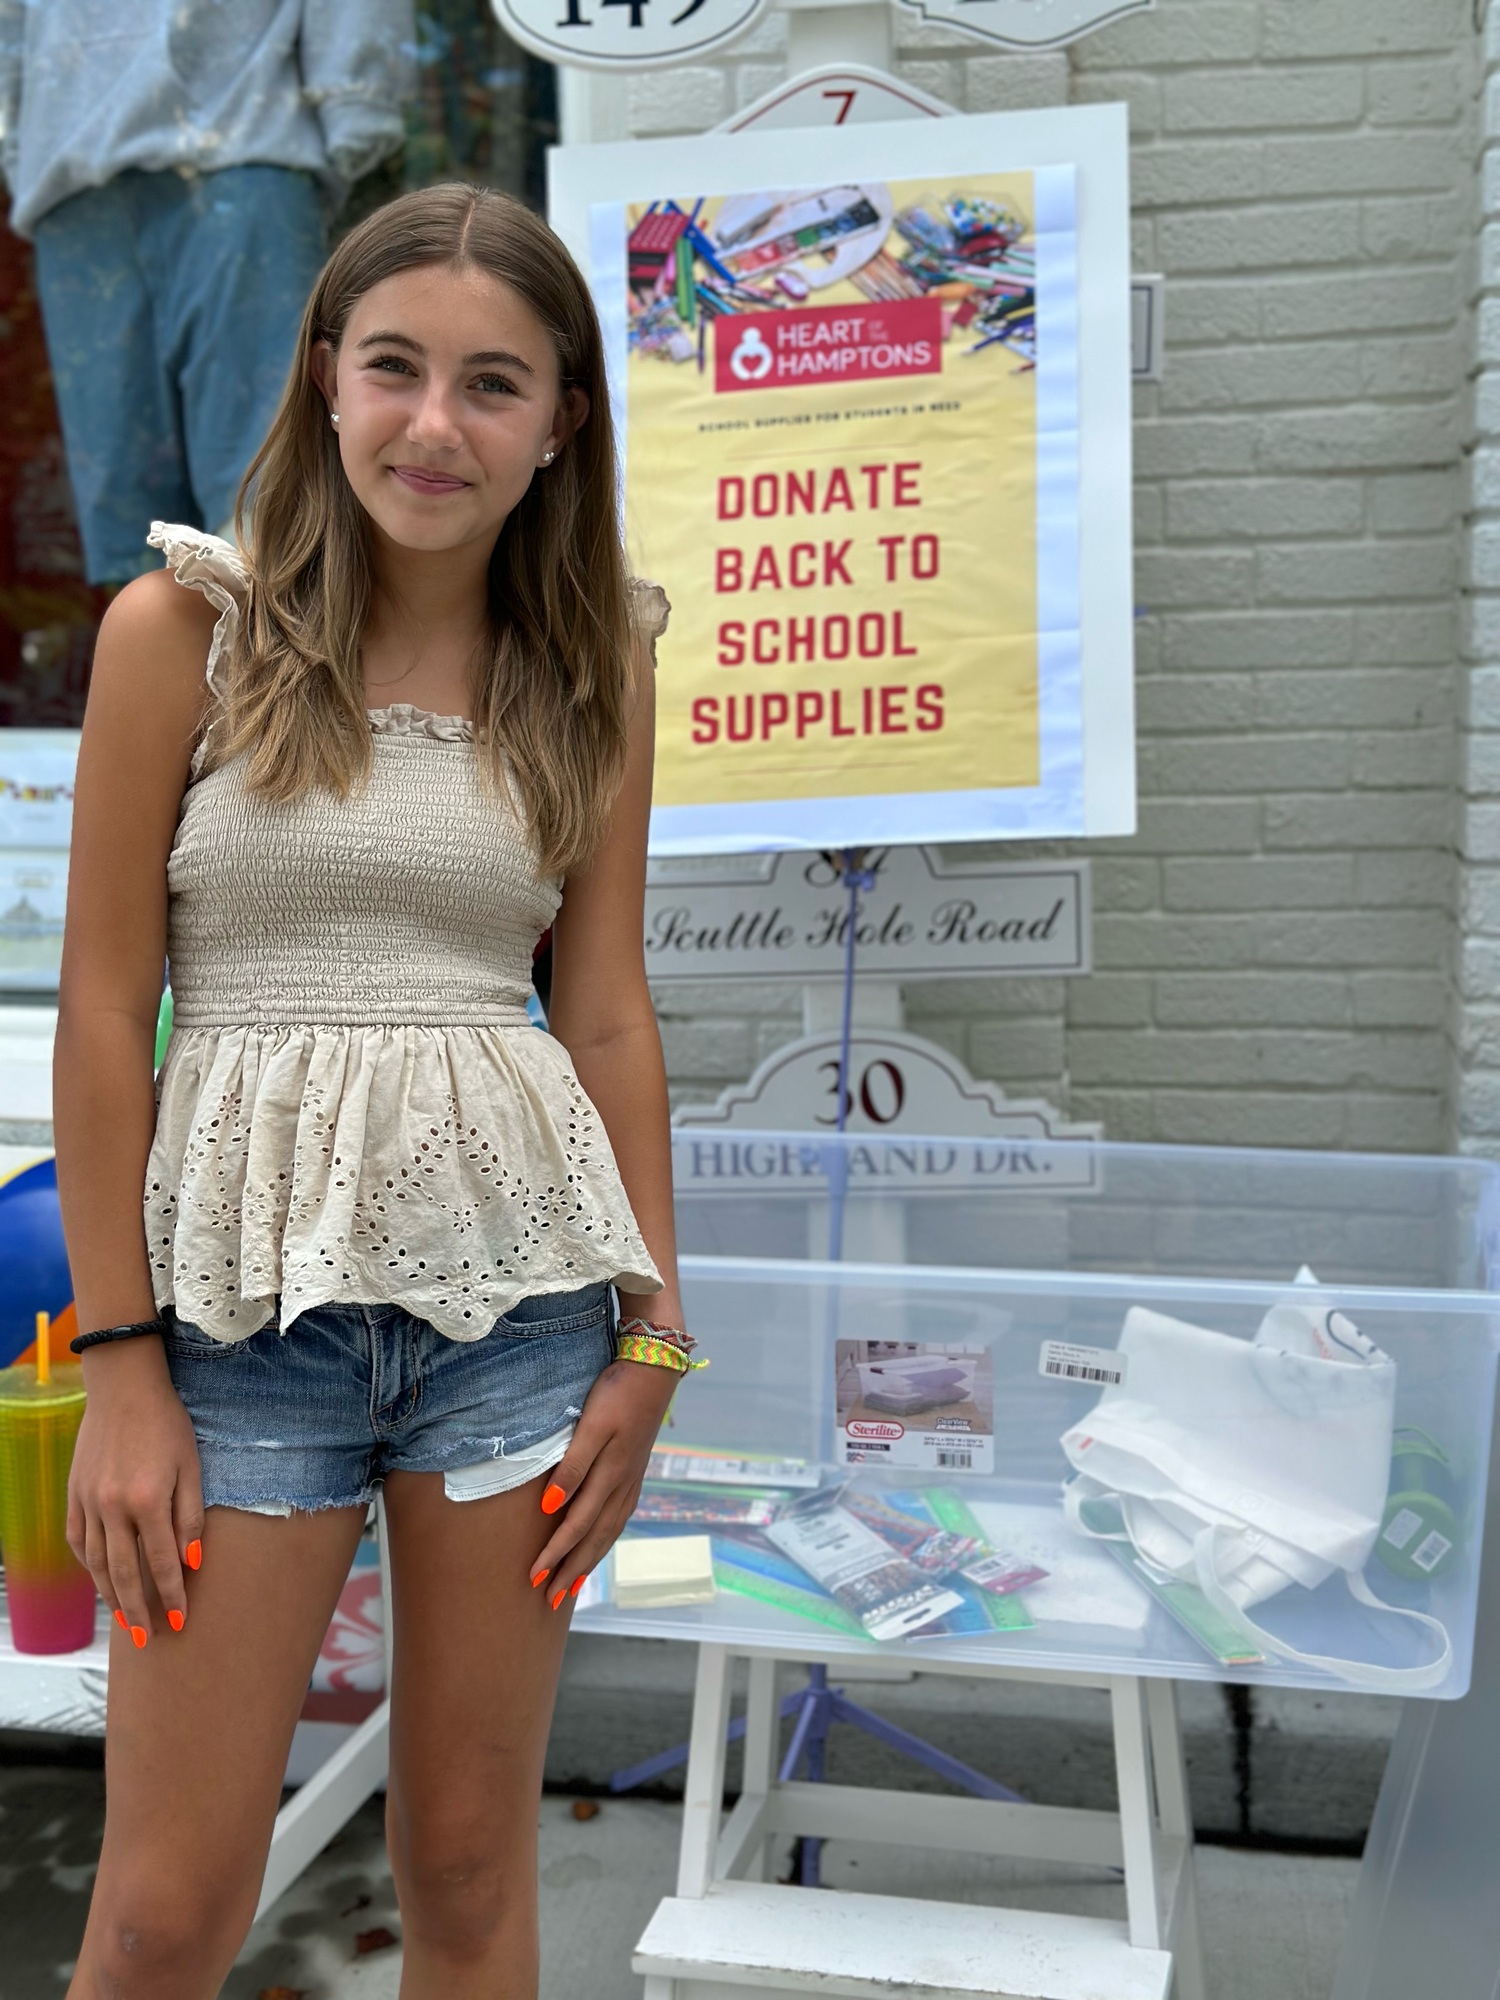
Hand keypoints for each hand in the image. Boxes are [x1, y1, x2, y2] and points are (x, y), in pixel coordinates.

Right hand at [66, 1339, 204, 1644]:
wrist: (124, 1390)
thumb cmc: (167, 1424)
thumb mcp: (191, 1466)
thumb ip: (191, 1515)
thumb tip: (192, 1561)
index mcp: (148, 1500)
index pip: (161, 1562)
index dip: (171, 1595)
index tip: (179, 1621)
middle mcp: (112, 1507)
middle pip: (124, 1573)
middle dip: (138, 1609)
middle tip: (149, 1637)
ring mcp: (88, 1503)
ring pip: (98, 1563)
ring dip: (112, 1596)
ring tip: (125, 1620)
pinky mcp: (74, 1495)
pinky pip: (79, 1542)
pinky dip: (90, 1566)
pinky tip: (102, 1580)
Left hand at [529, 1359, 679, 1606]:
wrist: (654, 1369)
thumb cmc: (617, 1393)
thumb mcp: (591, 1425)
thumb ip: (572, 1465)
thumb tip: (550, 1506)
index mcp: (610, 1476)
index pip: (577, 1526)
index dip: (556, 1554)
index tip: (533, 1578)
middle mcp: (622, 1485)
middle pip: (594, 1537)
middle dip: (571, 1569)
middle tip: (549, 1599)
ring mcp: (632, 1479)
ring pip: (609, 1531)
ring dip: (589, 1559)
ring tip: (572, 1584)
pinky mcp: (635, 1471)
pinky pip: (619, 1517)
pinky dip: (606, 1538)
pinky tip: (599, 1543)